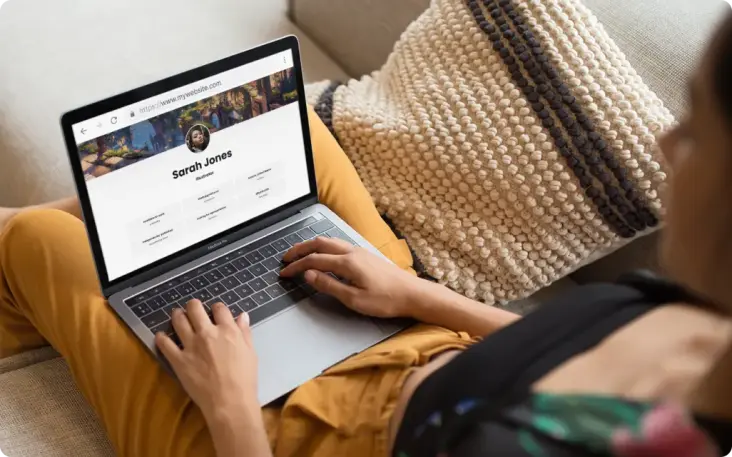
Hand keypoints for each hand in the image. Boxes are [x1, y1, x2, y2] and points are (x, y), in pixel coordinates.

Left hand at [155, 300, 258, 419]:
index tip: (215, 311)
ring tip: (177, 314)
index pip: (219, 309)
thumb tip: (242, 316)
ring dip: (177, 315)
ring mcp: (191, 345)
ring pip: (179, 321)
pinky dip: (161, 338)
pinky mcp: (179, 360)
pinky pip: (165, 344)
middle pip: (196, 309)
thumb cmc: (244, 379)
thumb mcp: (250, 352)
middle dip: (193, 305)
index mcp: (227, 330)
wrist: (229, 401)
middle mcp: (208, 333)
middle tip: (192, 307)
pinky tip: (161, 336)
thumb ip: (244, 333)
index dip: (217, 307)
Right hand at [279, 237, 421, 317]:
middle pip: (319, 244)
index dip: (296, 266)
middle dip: (300, 249)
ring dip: (312, 245)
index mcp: (347, 263)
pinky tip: (324, 254)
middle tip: (285, 258)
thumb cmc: (386, 300)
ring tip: (300, 253)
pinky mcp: (365, 255)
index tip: (283, 273)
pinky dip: (324, 246)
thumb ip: (329, 285)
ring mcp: (360, 251)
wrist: (412, 294)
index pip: (314, 260)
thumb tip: (308, 275)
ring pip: (329, 241)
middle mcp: (352, 252)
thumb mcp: (353, 299)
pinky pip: (339, 244)